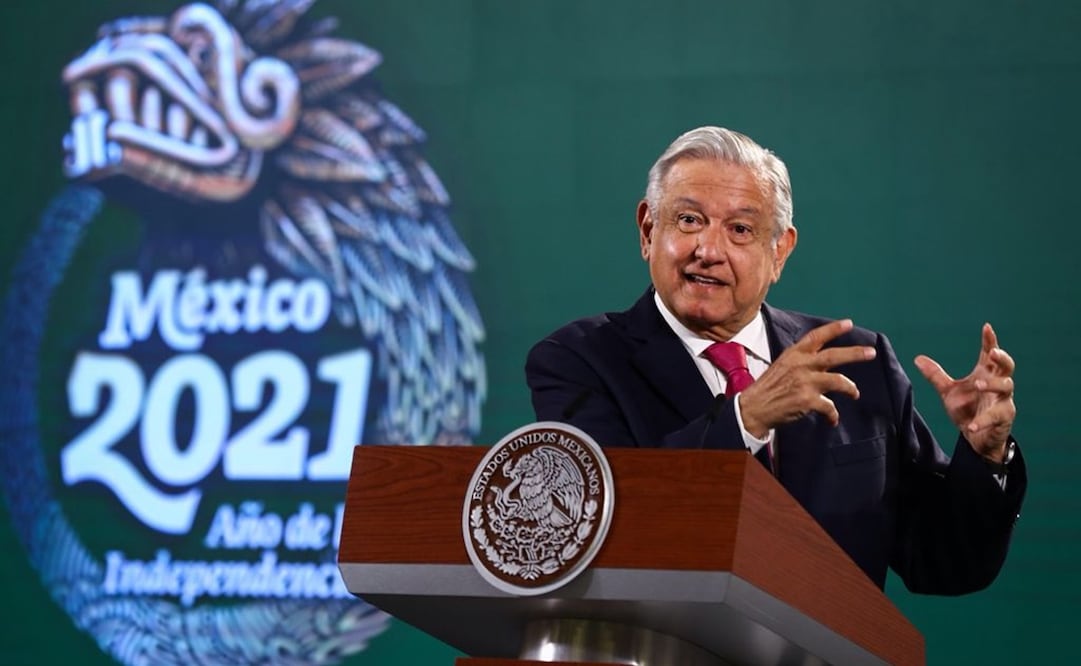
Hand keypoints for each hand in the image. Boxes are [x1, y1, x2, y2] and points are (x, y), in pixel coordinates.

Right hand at [739, 319, 876, 437]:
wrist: (753, 408)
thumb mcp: (781, 367)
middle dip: (855, 353)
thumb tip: (821, 363)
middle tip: (871, 352)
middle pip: (834, 355)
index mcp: (793, 354)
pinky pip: (830, 406)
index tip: (848, 323)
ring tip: (855, 393)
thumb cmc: (767, 389)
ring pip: (838, 381)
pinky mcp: (807, 400)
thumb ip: (800, 362)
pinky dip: (833, 415)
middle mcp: (801, 365)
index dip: (833, 329)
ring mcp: (805, 382)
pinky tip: (832, 419)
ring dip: (851, 388)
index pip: (816, 336)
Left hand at [914, 323, 1015, 461]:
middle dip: (1002, 358)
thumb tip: (917, 358)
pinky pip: (996, 417)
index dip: (990, 340)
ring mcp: (1003, 401)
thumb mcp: (948, 392)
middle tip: (992, 352)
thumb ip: (936, 376)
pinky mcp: (1004, 418)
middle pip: (1006, 366)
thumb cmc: (967, 410)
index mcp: (985, 373)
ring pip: (1006, 387)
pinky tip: (971, 426)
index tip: (986, 327)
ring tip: (977, 384)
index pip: (989, 353)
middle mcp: (998, 384)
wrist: (976, 438)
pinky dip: (983, 421)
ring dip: (992, 384)